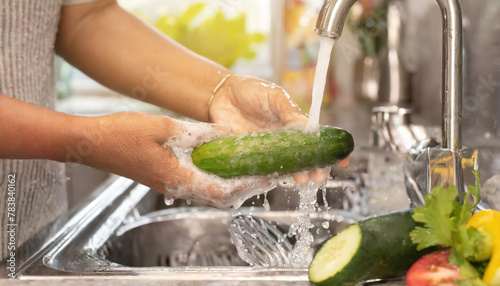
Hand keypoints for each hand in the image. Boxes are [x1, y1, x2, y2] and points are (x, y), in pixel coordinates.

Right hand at [81, 112, 272, 208]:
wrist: (93, 143)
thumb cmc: (122, 134)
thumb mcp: (164, 126)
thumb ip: (197, 133)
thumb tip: (225, 133)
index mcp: (177, 178)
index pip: (223, 190)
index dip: (248, 185)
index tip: (267, 176)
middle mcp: (177, 187)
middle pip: (221, 198)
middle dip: (246, 188)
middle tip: (265, 174)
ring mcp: (171, 185)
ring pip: (211, 194)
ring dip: (233, 186)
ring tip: (252, 171)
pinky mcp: (166, 179)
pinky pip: (200, 186)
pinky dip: (218, 180)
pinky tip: (225, 165)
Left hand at [208, 74, 347, 183]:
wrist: (220, 94)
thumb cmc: (250, 91)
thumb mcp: (274, 96)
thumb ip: (289, 110)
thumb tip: (308, 127)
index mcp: (292, 124)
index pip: (315, 140)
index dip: (329, 152)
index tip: (342, 161)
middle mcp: (282, 140)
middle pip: (302, 159)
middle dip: (314, 168)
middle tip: (319, 176)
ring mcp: (266, 150)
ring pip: (284, 167)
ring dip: (295, 174)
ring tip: (302, 179)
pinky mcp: (249, 156)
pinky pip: (261, 170)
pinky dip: (270, 175)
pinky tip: (276, 178)